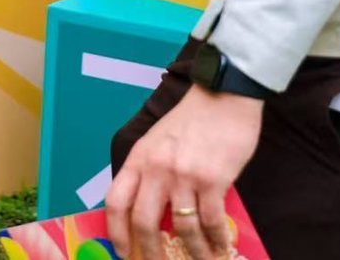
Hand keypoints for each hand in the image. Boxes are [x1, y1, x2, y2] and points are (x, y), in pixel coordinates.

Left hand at [106, 87, 261, 259]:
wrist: (223, 96)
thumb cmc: (192, 120)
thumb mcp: (157, 141)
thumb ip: (149, 171)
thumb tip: (150, 210)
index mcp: (139, 158)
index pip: (116, 201)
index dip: (116, 232)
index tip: (123, 253)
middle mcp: (156, 168)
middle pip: (143, 221)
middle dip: (150, 252)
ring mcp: (183, 174)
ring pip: (182, 227)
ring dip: (193, 251)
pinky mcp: (213, 179)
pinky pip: (211, 220)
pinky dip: (216, 239)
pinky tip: (220, 247)